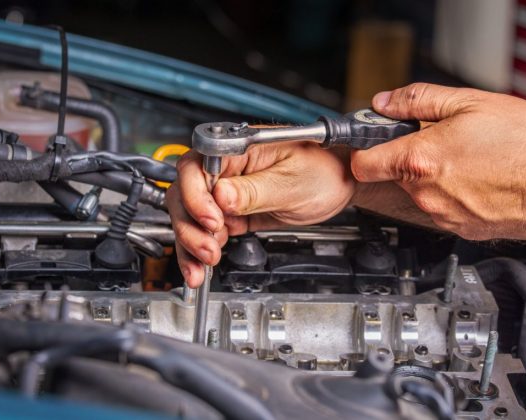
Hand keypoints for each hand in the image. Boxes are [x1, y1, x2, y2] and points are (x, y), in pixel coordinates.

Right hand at [166, 142, 355, 286]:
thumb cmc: (325, 169)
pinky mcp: (232, 211)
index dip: (197, 196)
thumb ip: (254, 191)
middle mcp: (226, 168)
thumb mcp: (292, 182)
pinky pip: (207, 230)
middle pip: (185, 194)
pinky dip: (200, 251)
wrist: (341, 183)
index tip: (213, 220)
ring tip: (202, 267)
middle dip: (190, 226)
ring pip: (190, 217)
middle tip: (209, 249)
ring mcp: (226, 191)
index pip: (196, 167)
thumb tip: (222, 196)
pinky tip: (202, 266)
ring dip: (190, 244)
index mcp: (238, 149)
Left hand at [351, 83, 525, 240]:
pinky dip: (453, 195)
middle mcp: (426, 193)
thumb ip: (417, 101)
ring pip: (421, 193)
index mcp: (420, 159)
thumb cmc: (525, 143)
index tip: (371, 141)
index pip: (362, 163)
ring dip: (434, 177)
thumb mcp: (469, 103)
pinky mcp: (461, 229)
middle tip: (443, 141)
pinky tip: (480, 180)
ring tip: (470, 160)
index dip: (362, 149)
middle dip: (410, 157)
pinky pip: (443, 209)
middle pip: (396, 175)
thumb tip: (386, 103)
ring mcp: (443, 215)